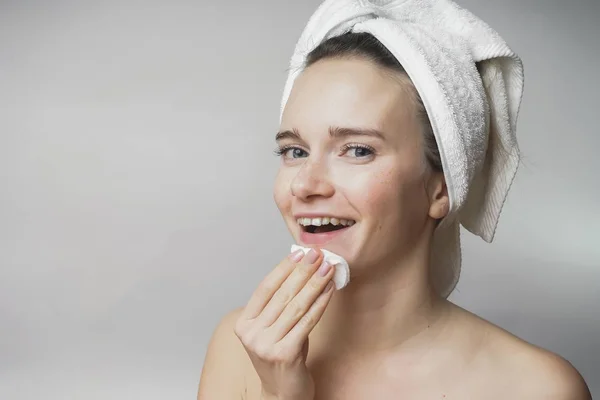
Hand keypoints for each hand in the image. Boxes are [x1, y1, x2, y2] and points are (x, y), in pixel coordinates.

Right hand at [234, 248, 335, 399]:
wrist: (282, 394)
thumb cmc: (282, 356)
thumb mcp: (274, 329)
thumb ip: (281, 305)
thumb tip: (302, 269)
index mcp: (244, 324)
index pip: (265, 288)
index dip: (283, 269)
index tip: (298, 252)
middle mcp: (251, 334)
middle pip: (281, 295)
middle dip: (302, 271)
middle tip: (317, 255)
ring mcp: (266, 345)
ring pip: (295, 306)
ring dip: (314, 284)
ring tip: (327, 268)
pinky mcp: (285, 354)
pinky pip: (307, 321)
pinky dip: (320, 303)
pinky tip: (330, 290)